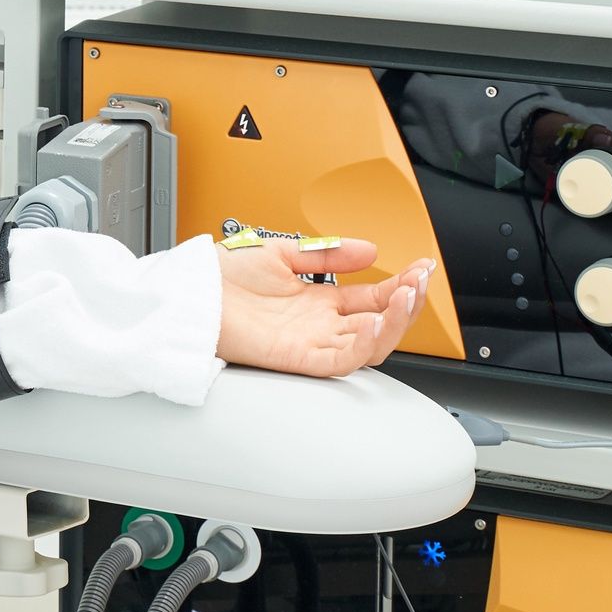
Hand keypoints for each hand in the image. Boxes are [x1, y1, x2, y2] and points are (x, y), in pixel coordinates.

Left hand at [213, 239, 431, 377]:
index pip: (373, 298)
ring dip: (397, 322)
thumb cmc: (219, 279)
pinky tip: (378, 321)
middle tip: (422, 280)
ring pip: (370, 344)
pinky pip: (343, 360)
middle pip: (379, 322)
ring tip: (410, 295)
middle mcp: (318, 325)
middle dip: (408, 302)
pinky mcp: (298, 358)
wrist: (189, 295)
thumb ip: (326, 253)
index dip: (401, 284)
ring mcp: (311, 342)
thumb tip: (369, 250)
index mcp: (317, 301)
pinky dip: (366, 344)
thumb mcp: (281, 252)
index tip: (422, 268)